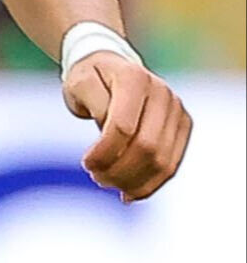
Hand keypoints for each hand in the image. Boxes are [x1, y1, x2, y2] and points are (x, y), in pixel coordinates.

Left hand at [64, 47, 192, 199]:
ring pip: (163, 160)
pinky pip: (172, 163)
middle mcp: (162, 92)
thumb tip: (110, 135)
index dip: (103, 153)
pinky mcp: (183, 125)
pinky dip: (151, 183)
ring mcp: (177, 109)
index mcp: (134, 78)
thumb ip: (95, 107)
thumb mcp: (79, 85)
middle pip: (147, 147)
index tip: (86, 164)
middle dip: (119, 171)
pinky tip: (130, 194)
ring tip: (110, 184)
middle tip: (96, 177)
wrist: (111, 67)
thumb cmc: (89, 79)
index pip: (122, 127)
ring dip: (134, 181)